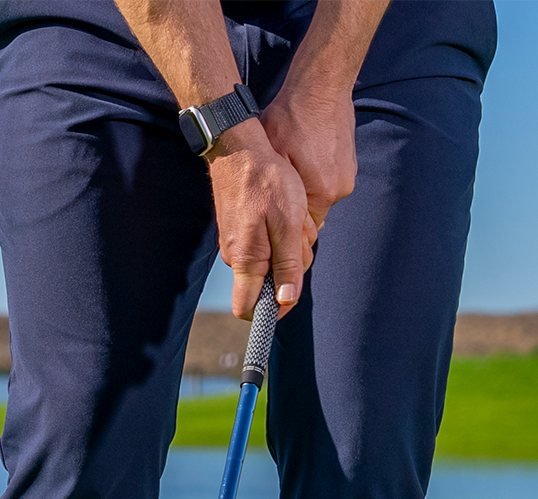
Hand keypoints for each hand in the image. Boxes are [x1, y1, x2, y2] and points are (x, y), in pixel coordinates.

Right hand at [204, 120, 314, 318]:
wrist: (241, 148)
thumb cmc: (266, 182)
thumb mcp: (288, 225)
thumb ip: (287, 266)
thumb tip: (285, 301)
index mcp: (246, 261)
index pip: (247, 309)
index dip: (271, 312)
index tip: (289, 296)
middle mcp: (237, 257)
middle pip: (270, 284)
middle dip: (292, 267)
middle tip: (300, 236)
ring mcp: (238, 243)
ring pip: (273, 261)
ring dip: (291, 245)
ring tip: (294, 217)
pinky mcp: (242, 230)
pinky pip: (269, 243)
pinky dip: (283, 232)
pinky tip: (287, 211)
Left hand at [261, 86, 357, 230]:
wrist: (322, 87)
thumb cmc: (293, 116)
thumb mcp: (274, 153)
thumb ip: (278, 191)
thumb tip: (278, 217)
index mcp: (323, 192)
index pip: (307, 227)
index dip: (289, 221)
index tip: (275, 207)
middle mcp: (340, 188)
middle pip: (315, 212)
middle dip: (297, 203)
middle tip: (279, 181)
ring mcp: (348, 176)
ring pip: (322, 194)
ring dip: (307, 186)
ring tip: (293, 162)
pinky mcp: (350, 164)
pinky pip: (330, 179)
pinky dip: (317, 172)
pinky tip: (306, 154)